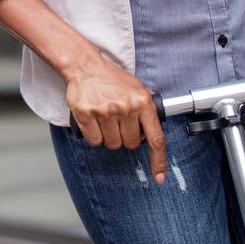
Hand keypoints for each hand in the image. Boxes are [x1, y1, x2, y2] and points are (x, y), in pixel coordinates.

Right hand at [65, 58, 167, 181]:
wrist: (85, 66)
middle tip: (119, 123)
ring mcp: (106, 112)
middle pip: (130, 144)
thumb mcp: (137, 89)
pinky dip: (94, 136)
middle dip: (125, 138)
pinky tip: (94, 121)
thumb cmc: (111, 79)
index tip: (159, 177)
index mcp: (142, 102)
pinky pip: (94, 141)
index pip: (156, 138)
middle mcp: (126, 108)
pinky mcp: (87, 115)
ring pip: (112, 144)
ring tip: (106, 119)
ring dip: (109, 137)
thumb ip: (145, 110)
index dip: (158, 160)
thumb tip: (151, 134)